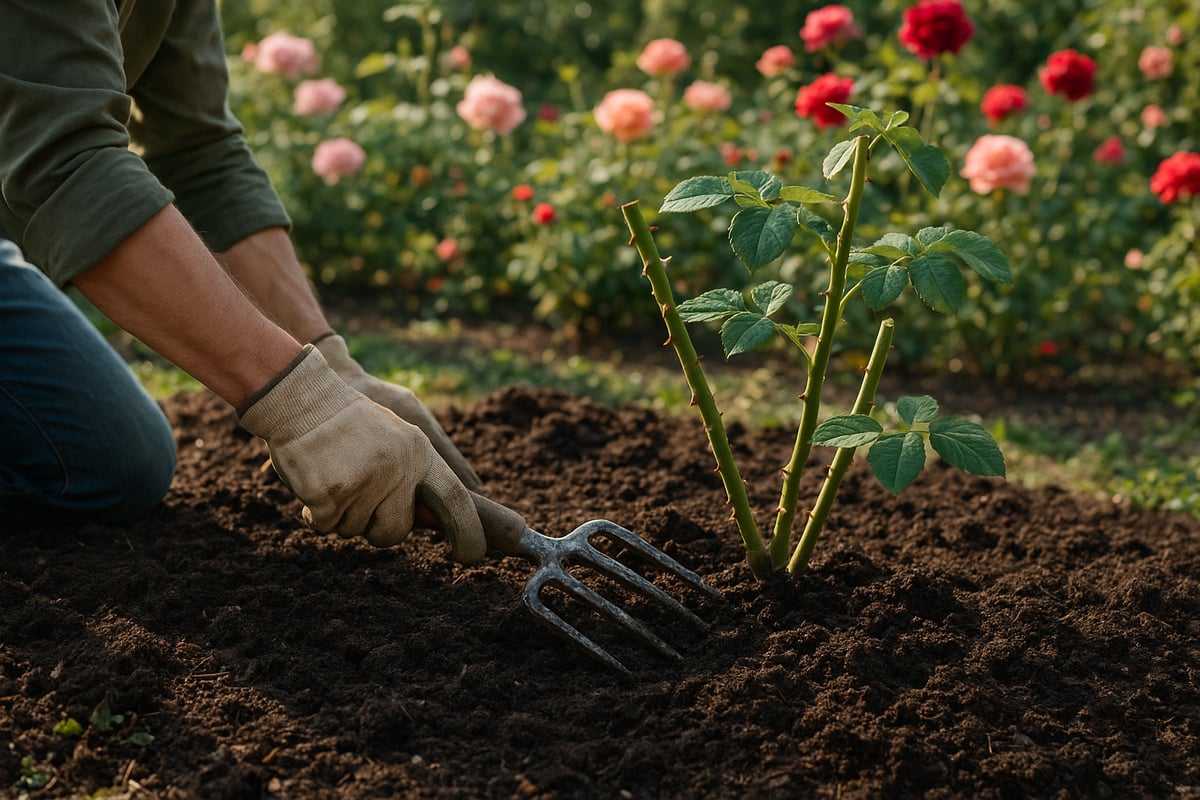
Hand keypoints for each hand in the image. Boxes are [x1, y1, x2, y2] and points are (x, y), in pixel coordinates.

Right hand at [238, 346, 485, 562]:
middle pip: (395, 532)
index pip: (455, 499)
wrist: (300, 398)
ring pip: (353, 531)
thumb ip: (413, 474)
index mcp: (418, 452)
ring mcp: (365, 482)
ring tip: (332, 473)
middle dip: (375, 529)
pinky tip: (311, 480)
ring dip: (338, 514)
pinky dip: (313, 513)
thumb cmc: (346, 421)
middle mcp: (398, 468)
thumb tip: (437, 519)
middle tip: (358, 502)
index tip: (470, 555)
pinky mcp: (331, 493)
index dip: (467, 531)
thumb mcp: (394, 437)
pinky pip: (323, 526)